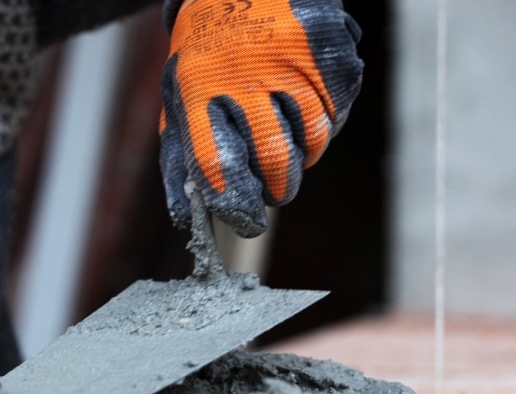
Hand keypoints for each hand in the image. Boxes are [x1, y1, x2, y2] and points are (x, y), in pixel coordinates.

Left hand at [159, 0, 362, 236]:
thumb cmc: (208, 52)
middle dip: (276, 188)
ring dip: (302, 154)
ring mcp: (291, 60)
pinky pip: (337, 113)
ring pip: (312, 141)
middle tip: (273, 187)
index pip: (218, 165)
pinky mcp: (327, 51)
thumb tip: (185, 219)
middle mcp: (244, 73)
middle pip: (273, 161)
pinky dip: (325, 122)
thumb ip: (180, 160)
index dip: (235, 204)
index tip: (244, 220)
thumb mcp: (179, 97)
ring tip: (286, 137)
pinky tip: (305, 103)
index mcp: (198, 88)